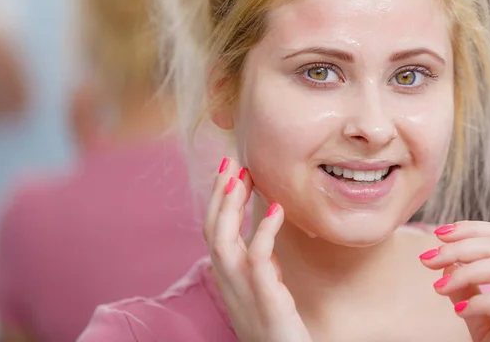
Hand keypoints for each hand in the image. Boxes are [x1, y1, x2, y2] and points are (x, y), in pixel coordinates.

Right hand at [203, 157, 311, 341]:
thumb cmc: (276, 326)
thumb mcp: (261, 287)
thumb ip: (258, 263)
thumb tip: (263, 231)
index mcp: (227, 277)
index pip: (214, 232)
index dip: (218, 201)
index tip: (229, 172)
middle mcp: (228, 282)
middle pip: (212, 230)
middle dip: (219, 194)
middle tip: (231, 163)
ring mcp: (242, 290)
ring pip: (223, 241)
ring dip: (230, 206)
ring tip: (243, 177)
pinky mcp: (265, 298)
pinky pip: (258, 258)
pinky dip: (264, 231)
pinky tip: (276, 208)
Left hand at [419, 221, 489, 341]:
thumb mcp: (477, 315)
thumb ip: (465, 291)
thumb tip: (446, 264)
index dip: (470, 228)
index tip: (438, 233)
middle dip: (458, 246)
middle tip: (427, 259)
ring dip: (464, 272)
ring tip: (439, 288)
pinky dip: (479, 302)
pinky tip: (459, 312)